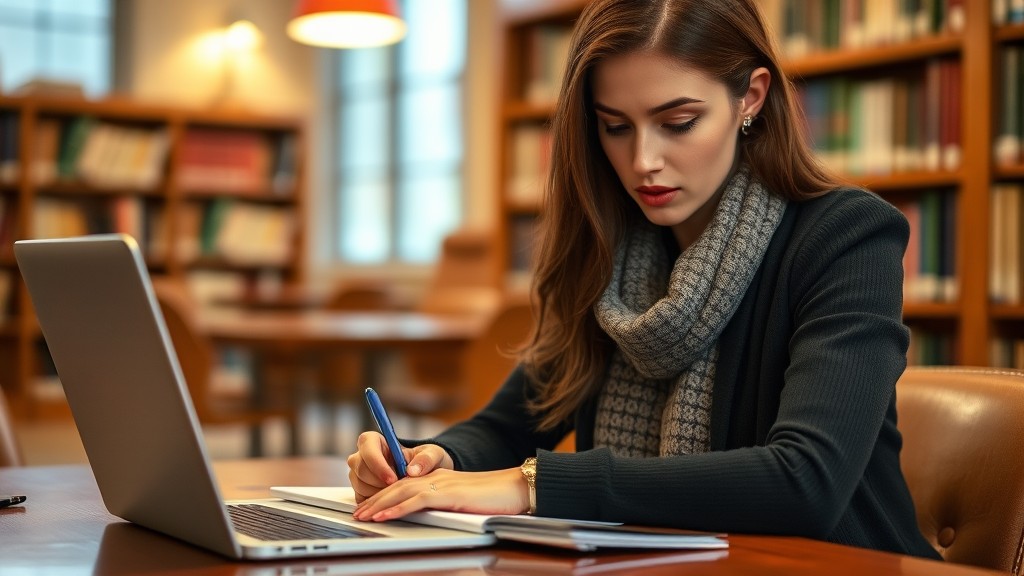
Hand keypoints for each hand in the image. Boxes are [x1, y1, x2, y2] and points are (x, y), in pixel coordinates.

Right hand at [346, 431, 453, 501]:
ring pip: (359, 484)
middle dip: (378, 481)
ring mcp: (358, 474)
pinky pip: (361, 498)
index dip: (377, 463)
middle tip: (398, 489)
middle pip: (360, 467)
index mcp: (375, 441)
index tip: (392, 479)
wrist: (422, 477)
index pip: (367, 445)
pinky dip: (376, 504)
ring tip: (398, 493)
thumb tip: (412, 470)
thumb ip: (426, 458)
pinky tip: (391, 501)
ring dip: (378, 493)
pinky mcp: (359, 490)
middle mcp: (362, 456)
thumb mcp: (433, 455)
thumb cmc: (425, 461)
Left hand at [351, 467, 529, 521]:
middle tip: (357, 513)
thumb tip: (425, 516)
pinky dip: (398, 508)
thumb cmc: (493, 497)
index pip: (403, 485)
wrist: (515, 488)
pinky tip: (386, 516)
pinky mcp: (449, 494)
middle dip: (374, 500)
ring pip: (402, 492)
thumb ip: (442, 503)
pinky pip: (418, 501)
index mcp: (437, 478)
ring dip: (379, 505)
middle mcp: (435, 477)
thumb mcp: (462, 500)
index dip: (383, 496)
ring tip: (364, 516)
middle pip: (397, 486)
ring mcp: (441, 484)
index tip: (368, 508)